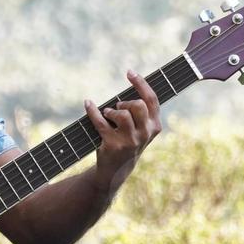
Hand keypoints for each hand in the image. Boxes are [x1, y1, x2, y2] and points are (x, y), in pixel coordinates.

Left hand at [84, 69, 161, 194]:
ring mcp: (130, 141)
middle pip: (138, 105)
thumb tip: (132, 82)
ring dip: (112, 110)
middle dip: (125, 102)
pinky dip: (92, 111)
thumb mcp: (140, 129)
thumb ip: (140, 111)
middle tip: (117, 107)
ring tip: (108, 114)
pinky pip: (101, 122)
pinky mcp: (113, 145)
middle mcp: (145, 134)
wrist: (116, 171)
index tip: (129, 72)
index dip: (141, 83)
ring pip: (122, 114)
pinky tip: (88, 104)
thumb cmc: (128, 142)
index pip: (151, 100)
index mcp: (154, 126)